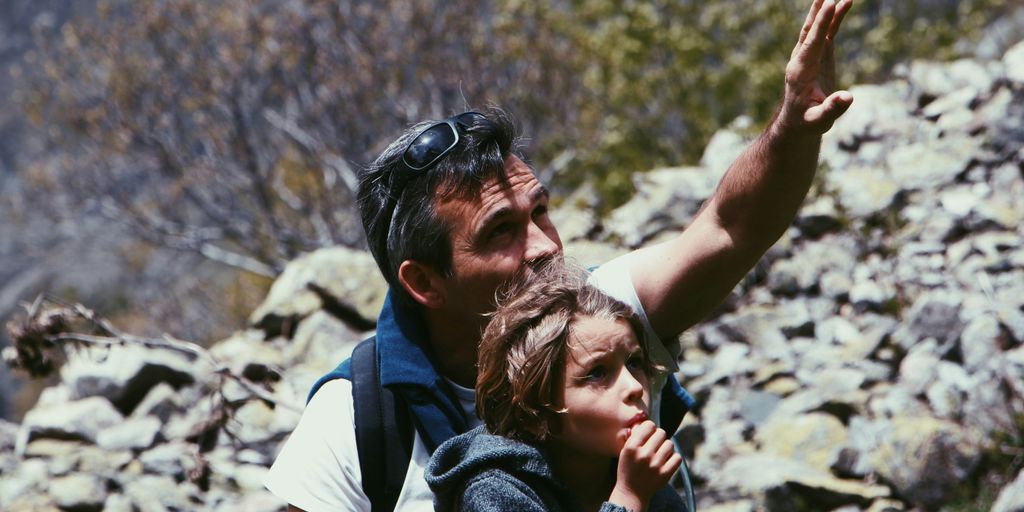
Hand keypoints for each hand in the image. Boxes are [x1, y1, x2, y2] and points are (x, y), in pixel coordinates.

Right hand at [608, 420, 681, 510]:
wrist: (632, 493)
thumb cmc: (628, 468)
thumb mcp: (625, 451)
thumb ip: (635, 436)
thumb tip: (646, 421)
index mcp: (632, 447)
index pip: (649, 425)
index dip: (649, 428)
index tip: (648, 434)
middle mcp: (644, 455)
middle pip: (661, 433)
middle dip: (658, 437)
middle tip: (654, 445)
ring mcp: (656, 465)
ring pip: (670, 444)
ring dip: (666, 447)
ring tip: (659, 454)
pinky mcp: (665, 474)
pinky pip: (677, 457)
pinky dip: (673, 458)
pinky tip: (666, 461)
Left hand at [778, 0, 854, 134]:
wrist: (798, 122)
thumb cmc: (807, 122)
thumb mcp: (819, 120)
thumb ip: (831, 109)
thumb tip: (848, 97)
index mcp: (799, 72)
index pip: (811, 43)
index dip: (820, 24)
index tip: (829, 4)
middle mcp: (801, 60)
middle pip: (809, 31)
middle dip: (818, 12)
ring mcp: (810, 56)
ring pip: (817, 29)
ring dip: (826, 11)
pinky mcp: (819, 56)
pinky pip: (827, 33)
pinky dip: (835, 19)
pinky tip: (844, 4)